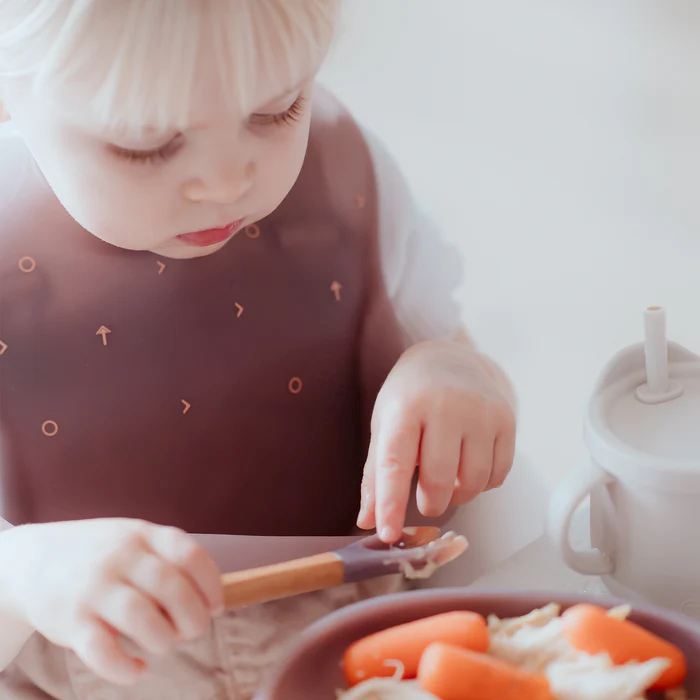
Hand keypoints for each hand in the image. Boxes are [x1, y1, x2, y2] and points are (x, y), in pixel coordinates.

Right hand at [0, 518, 222, 684]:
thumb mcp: (134, 539)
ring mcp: (93, 588)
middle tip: (193, 631)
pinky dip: (126, 668)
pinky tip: (137, 669)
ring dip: (163, 639)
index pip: (189, 554)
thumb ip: (169, 559)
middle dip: (193, 617)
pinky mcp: (70, 622)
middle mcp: (119, 557)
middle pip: (170, 587)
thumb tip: (210, 600)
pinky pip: (102, 651)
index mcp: (142, 535)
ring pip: (139, 617)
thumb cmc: (99, 555)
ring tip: (164, 644)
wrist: (31, 561)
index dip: (211, 584)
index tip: (216, 606)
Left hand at [357, 340, 515, 541]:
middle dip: (431, 503)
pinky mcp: (505, 420)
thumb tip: (368, 521)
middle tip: (426, 502)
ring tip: (448, 481)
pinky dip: (482, 485)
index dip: (391, 503)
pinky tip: (469, 468)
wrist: (451, 359)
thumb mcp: (385, 425)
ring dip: (458, 496)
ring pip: (473, 482)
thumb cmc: (411, 398)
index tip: (386, 534)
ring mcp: (479, 411)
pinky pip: (497, 475)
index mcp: (406, 406)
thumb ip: (376, 474)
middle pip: (438, 479)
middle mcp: (445, 405)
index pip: (395, 462)